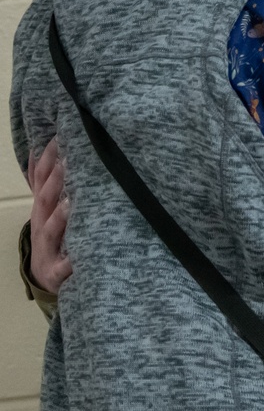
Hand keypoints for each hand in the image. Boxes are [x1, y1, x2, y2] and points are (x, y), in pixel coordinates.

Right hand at [26, 138, 71, 293]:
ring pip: (53, 230)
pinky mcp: (58, 270)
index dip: (48, 157)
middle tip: (70, 159)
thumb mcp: (46, 205)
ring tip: (70, 202)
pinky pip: (65, 266)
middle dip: (56, 179)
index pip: (41, 178)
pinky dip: (71, 261)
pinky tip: (79, 257)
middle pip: (46, 199)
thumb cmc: (53, 233)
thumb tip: (37, 147)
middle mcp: (42, 222)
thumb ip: (43, 179)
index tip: (61, 135)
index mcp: (42, 206)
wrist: (46, 275)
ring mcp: (49, 246)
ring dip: (60, 216)